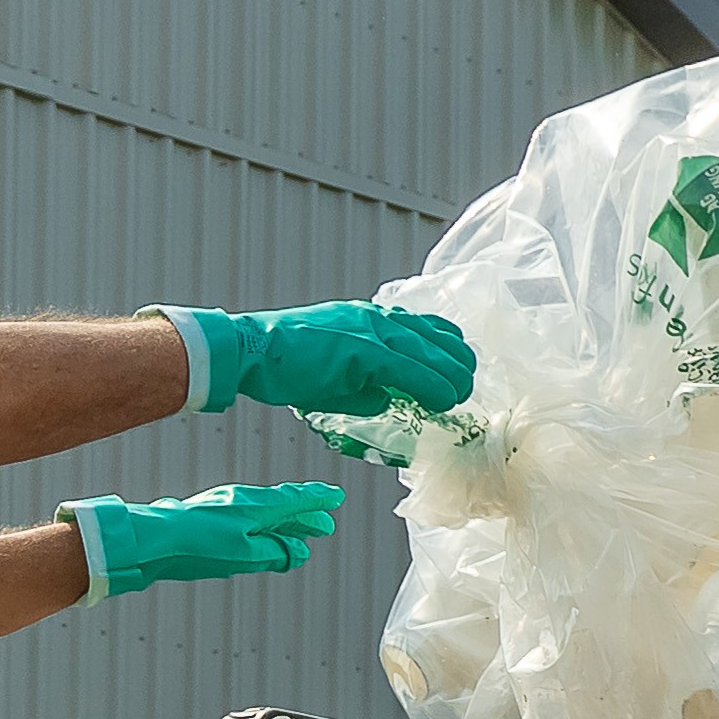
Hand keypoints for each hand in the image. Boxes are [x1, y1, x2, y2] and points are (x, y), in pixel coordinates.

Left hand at [70, 483, 345, 599]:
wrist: (152, 539)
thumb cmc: (196, 546)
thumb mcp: (244, 555)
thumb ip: (274, 553)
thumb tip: (298, 552)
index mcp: (255, 506)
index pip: (294, 500)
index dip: (316, 501)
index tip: (335, 499)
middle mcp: (242, 501)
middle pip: (281, 507)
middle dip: (304, 517)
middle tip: (324, 525)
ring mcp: (225, 507)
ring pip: (264, 514)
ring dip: (285, 523)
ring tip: (300, 533)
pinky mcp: (211, 517)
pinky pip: (248, 519)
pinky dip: (265, 527)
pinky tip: (263, 537)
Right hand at [165, 301, 473, 426]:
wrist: (253, 349)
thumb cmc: (287, 362)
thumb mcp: (338, 370)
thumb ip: (367, 382)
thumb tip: (390, 400)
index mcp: (372, 318)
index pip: (429, 328)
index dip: (450, 351)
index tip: (460, 372)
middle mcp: (379, 318)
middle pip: (441, 337)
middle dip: (460, 366)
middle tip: (465, 390)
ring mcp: (372, 332)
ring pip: (434, 352)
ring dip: (453, 378)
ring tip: (459, 398)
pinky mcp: (364, 351)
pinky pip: (411, 370)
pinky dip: (432, 386)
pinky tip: (442, 400)